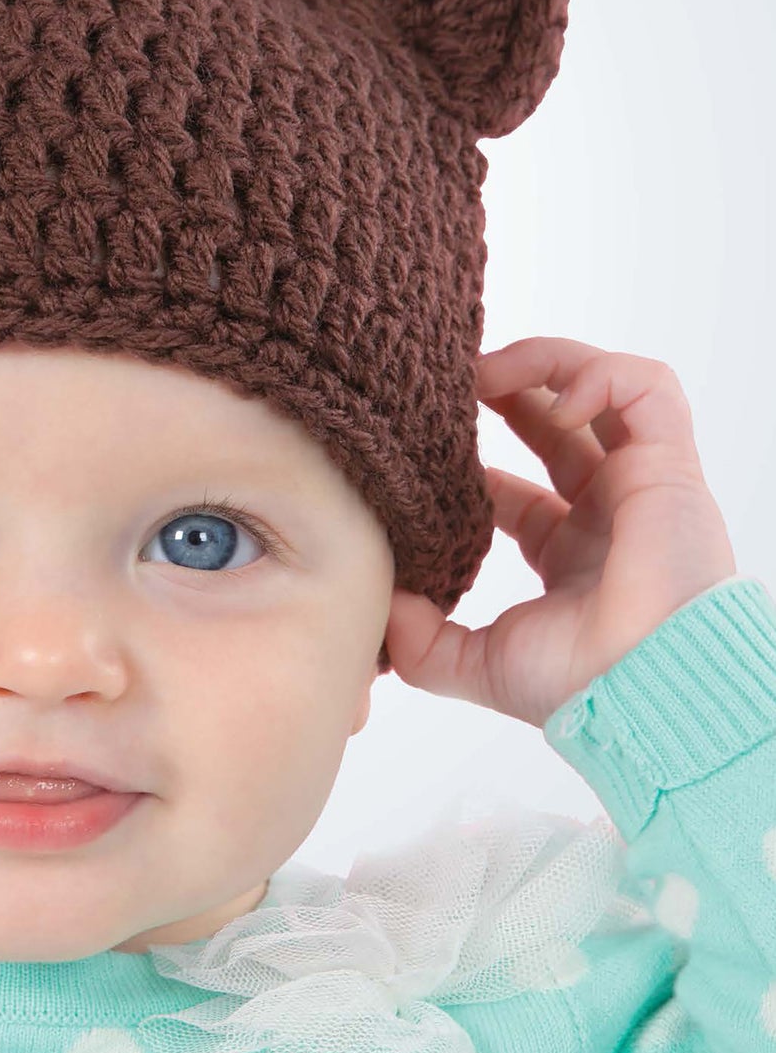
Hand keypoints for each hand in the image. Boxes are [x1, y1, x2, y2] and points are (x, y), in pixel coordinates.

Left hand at [383, 338, 738, 728]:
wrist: (642, 688)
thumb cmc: (577, 685)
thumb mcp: (476, 665)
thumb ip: (422, 642)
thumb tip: (383, 607)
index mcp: (568, 556)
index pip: (515, 491)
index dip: (471, 463)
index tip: (423, 447)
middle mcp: (607, 513)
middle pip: (558, 424)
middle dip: (507, 390)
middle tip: (452, 382)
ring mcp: (641, 484)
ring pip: (602, 390)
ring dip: (545, 364)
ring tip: (489, 371)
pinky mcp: (670, 465)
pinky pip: (648, 389)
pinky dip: (601, 375)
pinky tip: (556, 399)